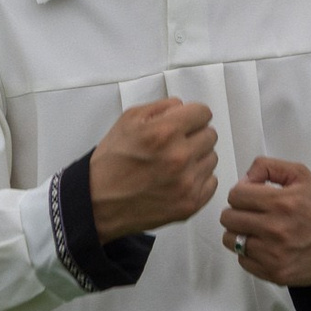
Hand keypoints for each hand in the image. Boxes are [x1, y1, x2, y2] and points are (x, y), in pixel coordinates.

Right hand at [89, 97, 220, 237]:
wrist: (99, 202)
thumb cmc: (111, 162)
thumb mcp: (128, 120)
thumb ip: (161, 107)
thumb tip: (183, 107)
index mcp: (165, 132)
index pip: (203, 113)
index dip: (192, 116)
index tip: (185, 122)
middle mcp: (179, 157)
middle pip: (210, 135)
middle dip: (194, 136)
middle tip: (175, 145)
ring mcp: (187, 182)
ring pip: (212, 158)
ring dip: (197, 158)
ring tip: (174, 164)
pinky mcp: (190, 203)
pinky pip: (211, 181)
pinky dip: (198, 179)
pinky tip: (178, 180)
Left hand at [219, 158, 310, 286]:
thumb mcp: (302, 176)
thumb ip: (269, 167)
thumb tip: (245, 178)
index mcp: (282, 202)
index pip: (236, 195)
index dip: (241, 193)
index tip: (251, 197)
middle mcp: (275, 229)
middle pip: (228, 218)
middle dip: (237, 212)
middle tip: (252, 214)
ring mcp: (273, 254)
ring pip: (231, 240)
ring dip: (240, 233)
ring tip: (256, 231)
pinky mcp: (275, 273)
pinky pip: (243, 260)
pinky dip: (249, 253)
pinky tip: (264, 246)